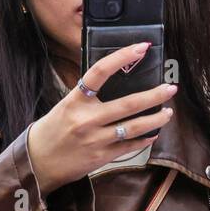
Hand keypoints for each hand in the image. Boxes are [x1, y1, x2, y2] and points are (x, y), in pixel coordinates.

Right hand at [26, 42, 177, 190]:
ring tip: (168, 113)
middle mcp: (86, 119)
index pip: (100, 72)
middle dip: (154, 95)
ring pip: (134, 128)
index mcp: (75, 101)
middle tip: (171, 88)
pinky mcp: (101, 157)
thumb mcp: (66, 106)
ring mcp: (95, 140)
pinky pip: (129, 147)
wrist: (38, 163)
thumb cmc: (53, 130)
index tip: (141, 47)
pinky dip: (144, 140)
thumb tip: (118, 81)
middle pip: (128, 104)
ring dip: (155, 119)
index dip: (122, 57)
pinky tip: (153, 134)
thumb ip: (89, 96)